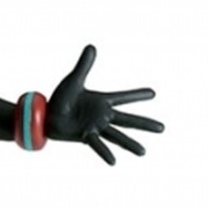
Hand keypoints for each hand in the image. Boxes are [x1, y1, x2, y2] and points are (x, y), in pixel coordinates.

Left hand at [46, 44, 164, 163]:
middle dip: (144, 124)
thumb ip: (84, 65)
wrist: (45, 115)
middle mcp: (102, 116)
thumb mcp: (73, 80)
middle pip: (128, 120)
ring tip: (143, 152)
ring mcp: (95, 127)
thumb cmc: (59, 99)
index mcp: (101, 102)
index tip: (154, 93)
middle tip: (162, 128)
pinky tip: (114, 162)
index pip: (124, 97)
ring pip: (117, 136)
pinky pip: (97, 144)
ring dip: (130, 144)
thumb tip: (91, 46)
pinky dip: (104, 152)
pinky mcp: (84, 135)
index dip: (138, 94)